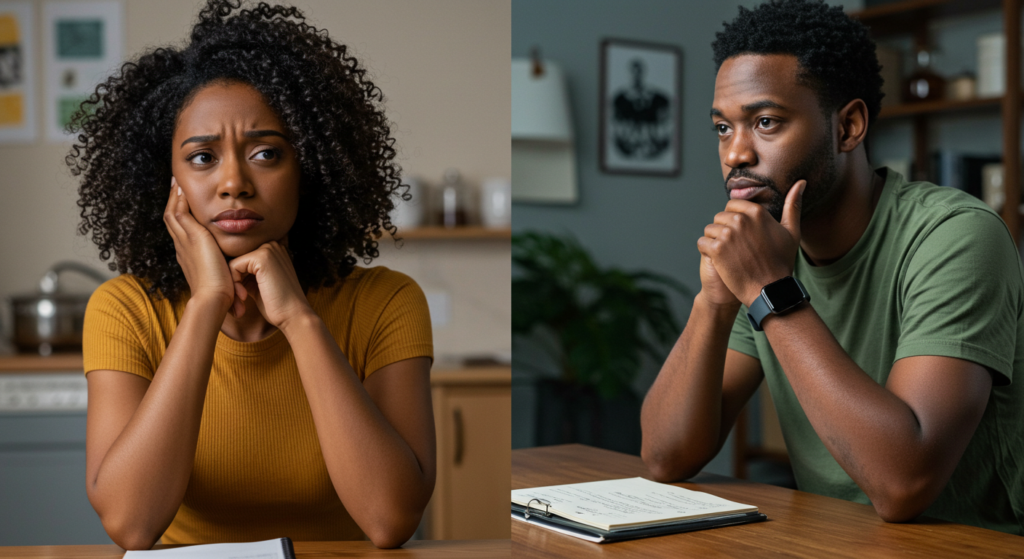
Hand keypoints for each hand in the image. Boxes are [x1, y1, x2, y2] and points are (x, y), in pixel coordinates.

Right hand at [163, 177, 242, 313]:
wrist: (214, 299)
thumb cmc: (222, 292)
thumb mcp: (222, 274)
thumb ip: (226, 266)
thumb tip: (236, 267)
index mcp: (188, 255)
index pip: (182, 230)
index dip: (181, 215)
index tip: (183, 202)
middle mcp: (182, 247)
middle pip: (172, 219)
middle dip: (172, 201)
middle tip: (174, 185)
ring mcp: (184, 242)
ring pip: (172, 214)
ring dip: (173, 197)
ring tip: (176, 182)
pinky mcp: (192, 238)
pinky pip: (179, 214)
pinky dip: (178, 200)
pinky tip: (182, 189)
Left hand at [227, 239, 312, 328]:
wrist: (293, 315)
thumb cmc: (277, 305)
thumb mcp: (260, 284)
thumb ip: (248, 274)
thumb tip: (227, 270)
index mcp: (274, 250)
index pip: (243, 259)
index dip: (238, 278)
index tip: (243, 298)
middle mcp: (272, 245)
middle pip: (237, 259)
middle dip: (233, 281)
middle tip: (240, 302)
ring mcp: (268, 249)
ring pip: (233, 263)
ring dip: (232, 284)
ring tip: (241, 301)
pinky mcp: (261, 257)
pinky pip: (233, 266)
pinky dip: (234, 284)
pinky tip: (244, 297)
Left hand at [697, 180, 804, 305]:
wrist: (769, 289)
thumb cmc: (782, 262)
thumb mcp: (791, 231)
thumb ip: (792, 205)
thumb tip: (801, 182)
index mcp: (757, 212)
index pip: (732, 205)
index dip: (735, 219)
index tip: (742, 235)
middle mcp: (740, 220)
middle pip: (720, 217)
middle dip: (724, 230)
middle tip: (736, 248)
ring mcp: (727, 235)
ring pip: (710, 229)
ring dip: (715, 241)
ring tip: (729, 255)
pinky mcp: (716, 250)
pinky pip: (702, 243)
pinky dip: (707, 252)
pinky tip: (720, 261)